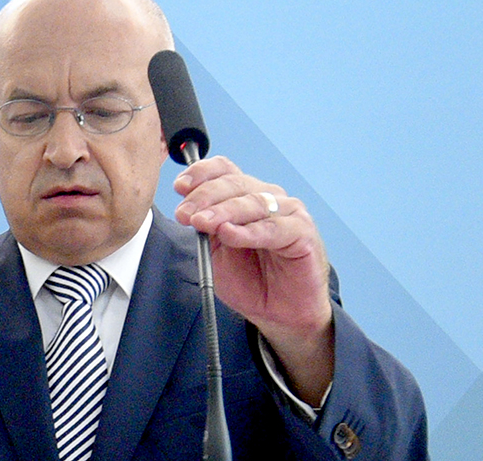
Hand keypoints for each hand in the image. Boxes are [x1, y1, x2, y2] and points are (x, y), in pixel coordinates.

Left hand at [173, 156, 333, 404]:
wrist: (278, 312)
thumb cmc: (250, 279)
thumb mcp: (216, 252)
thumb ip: (206, 230)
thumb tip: (192, 210)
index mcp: (243, 196)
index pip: (224, 170)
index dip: (201, 173)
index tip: (179, 186)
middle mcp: (266, 198)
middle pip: (234, 183)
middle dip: (204, 197)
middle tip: (184, 214)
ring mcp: (288, 213)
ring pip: (253, 202)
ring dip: (223, 212)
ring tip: (201, 223)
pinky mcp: (303, 233)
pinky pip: (274, 228)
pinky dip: (249, 231)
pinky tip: (230, 235)